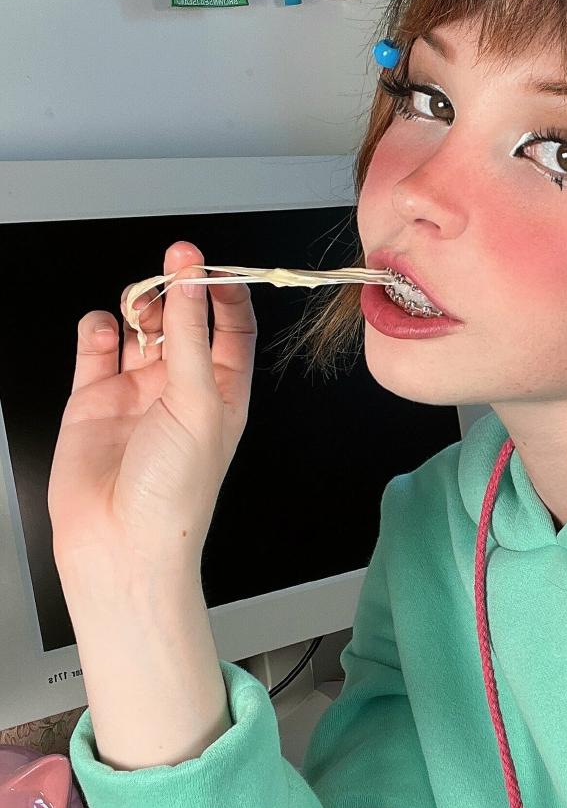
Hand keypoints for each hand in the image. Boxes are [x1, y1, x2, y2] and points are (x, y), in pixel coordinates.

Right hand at [48, 240, 256, 582]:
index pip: (231, 327)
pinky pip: (95, 349)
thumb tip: (193, 280)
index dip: (222, 292)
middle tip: (168, 270)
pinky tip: (102, 330)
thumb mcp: (197, 403)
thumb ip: (190, 337)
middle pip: (181, 319)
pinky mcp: (94, 400)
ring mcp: (136, 392)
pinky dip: (96, 329)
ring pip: (137, 327)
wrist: (120, 543)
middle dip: (174, 292)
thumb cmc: (176, 492)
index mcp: (222, 391)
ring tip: (136, 306)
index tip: (208, 264)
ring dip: (137, 307)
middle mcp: (180, 389)